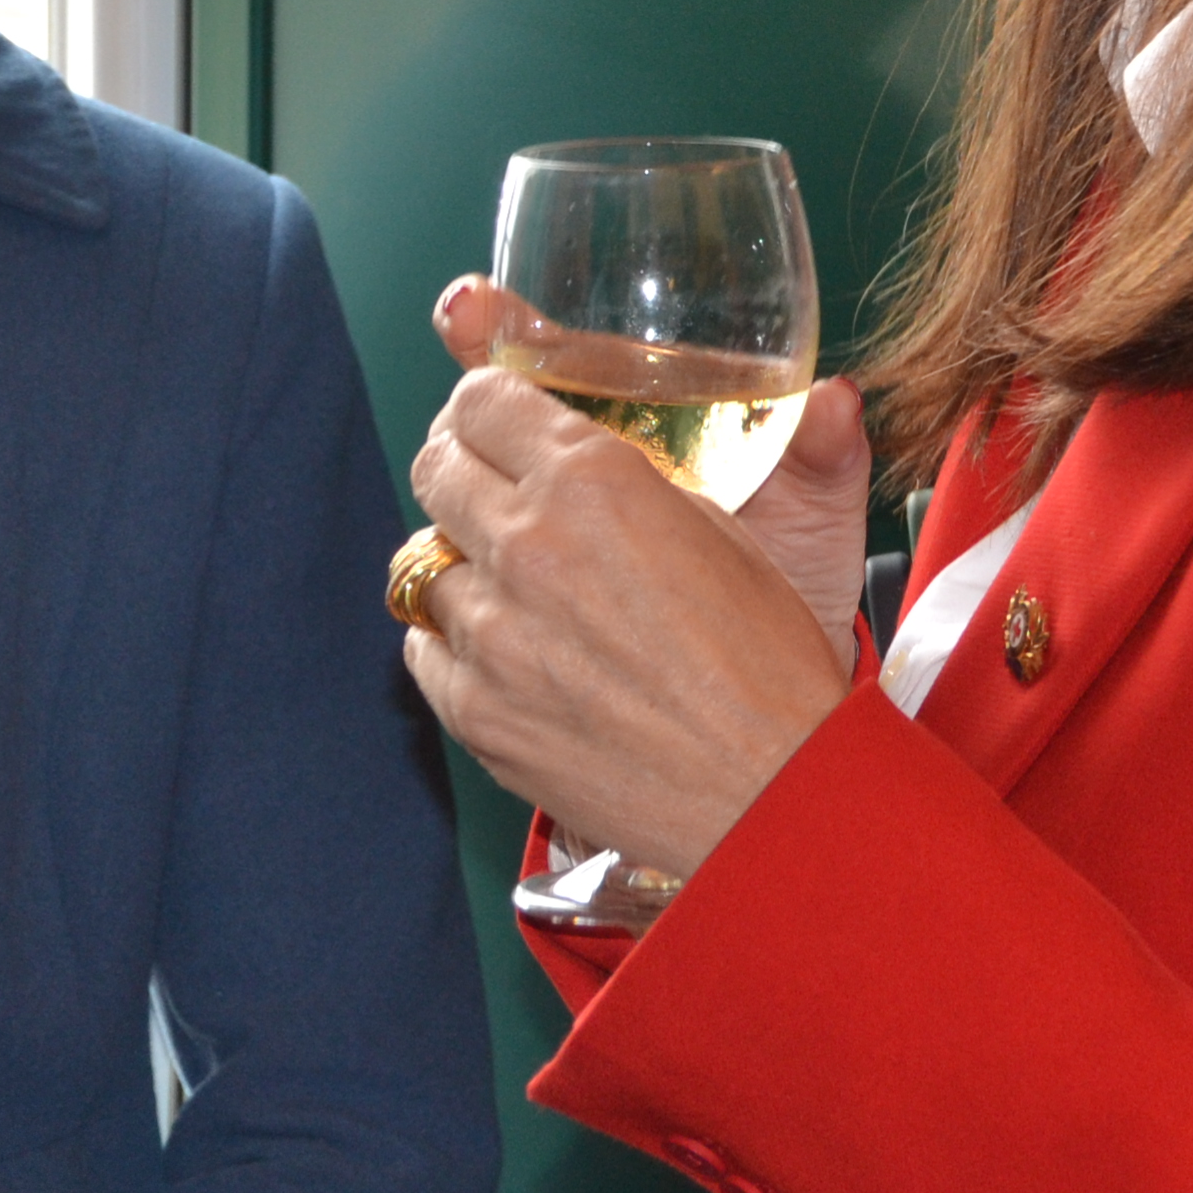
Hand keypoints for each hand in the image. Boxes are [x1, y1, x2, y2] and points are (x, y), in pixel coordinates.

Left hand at [400, 302, 856, 877]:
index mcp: (593, 482)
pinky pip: (425, 649)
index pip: (482, 399)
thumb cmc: (767, 662)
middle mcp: (527, 546)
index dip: (489, 405)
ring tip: (508, 584)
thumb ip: (634, 484)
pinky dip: (454, 641)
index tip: (497, 420)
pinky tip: (506, 650)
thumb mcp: (723, 530)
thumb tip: (583, 458)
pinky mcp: (476, 711)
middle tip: (488, 486)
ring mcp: (491, 634)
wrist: (769, 792)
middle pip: (437, 468)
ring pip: (422, 564)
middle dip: (460, 466)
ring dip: (460, 563)